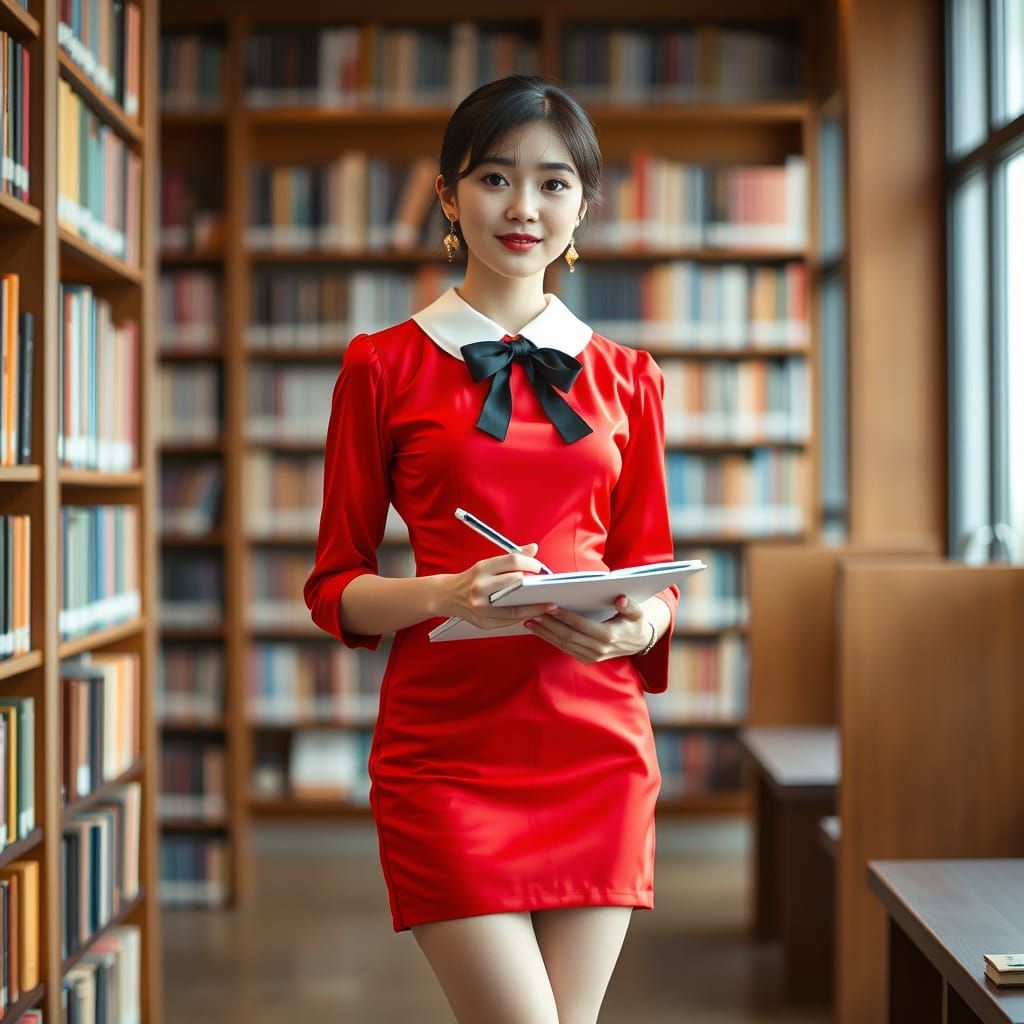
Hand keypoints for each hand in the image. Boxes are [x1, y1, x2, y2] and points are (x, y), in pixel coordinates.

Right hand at [440, 543, 557, 630]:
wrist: (446, 596)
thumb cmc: (471, 579)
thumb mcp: (487, 564)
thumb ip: (512, 557)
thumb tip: (534, 548)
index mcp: (482, 569)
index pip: (512, 561)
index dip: (531, 562)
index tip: (539, 567)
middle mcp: (480, 587)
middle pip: (516, 583)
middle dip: (534, 586)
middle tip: (546, 587)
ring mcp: (480, 606)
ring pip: (515, 608)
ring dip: (534, 607)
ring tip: (548, 605)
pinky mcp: (482, 621)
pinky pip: (509, 621)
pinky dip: (522, 617)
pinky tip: (532, 613)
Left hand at [522, 594, 652, 663]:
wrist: (638, 642)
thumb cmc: (634, 623)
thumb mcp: (638, 613)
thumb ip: (630, 606)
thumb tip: (621, 600)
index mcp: (609, 636)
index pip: (582, 626)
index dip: (566, 617)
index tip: (552, 607)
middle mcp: (599, 649)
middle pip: (568, 636)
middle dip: (549, 625)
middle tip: (533, 613)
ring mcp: (591, 656)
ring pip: (563, 644)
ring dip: (545, 633)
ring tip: (530, 621)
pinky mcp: (586, 659)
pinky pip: (564, 649)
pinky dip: (550, 639)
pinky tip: (539, 630)